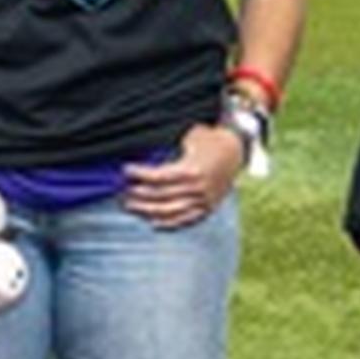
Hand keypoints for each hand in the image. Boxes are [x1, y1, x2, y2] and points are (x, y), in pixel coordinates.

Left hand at [119, 122, 246, 227]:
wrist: (237, 150)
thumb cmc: (210, 139)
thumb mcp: (191, 135)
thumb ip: (171, 145)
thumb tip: (146, 148)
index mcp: (192, 170)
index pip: (159, 176)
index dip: (140, 174)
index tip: (125, 170)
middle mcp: (198, 188)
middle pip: (161, 195)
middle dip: (139, 194)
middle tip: (122, 192)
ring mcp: (204, 200)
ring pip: (171, 210)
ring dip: (148, 210)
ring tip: (131, 206)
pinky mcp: (208, 207)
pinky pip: (187, 219)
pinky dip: (170, 223)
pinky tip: (153, 223)